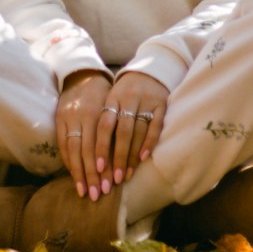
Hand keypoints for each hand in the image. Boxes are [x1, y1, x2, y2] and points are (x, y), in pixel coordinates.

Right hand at [55, 69, 111, 199]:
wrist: (83, 74)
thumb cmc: (105, 94)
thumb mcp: (113, 106)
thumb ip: (117, 129)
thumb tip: (126, 160)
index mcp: (99, 112)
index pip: (102, 145)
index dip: (106, 166)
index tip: (111, 186)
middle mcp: (83, 115)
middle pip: (86, 150)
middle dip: (92, 175)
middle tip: (98, 195)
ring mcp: (68, 117)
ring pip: (72, 150)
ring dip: (78, 173)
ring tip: (84, 191)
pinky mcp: (59, 119)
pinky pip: (62, 144)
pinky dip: (68, 161)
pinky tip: (73, 175)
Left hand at [94, 71, 167, 190]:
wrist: (149, 70)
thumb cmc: (124, 94)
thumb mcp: (111, 101)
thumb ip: (104, 123)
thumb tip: (90, 157)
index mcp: (112, 98)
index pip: (104, 125)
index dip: (101, 147)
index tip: (97, 169)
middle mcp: (128, 98)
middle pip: (122, 132)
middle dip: (117, 158)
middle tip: (113, 180)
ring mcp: (146, 100)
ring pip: (138, 131)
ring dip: (131, 156)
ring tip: (125, 175)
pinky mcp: (162, 104)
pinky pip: (155, 126)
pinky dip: (149, 142)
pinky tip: (143, 158)